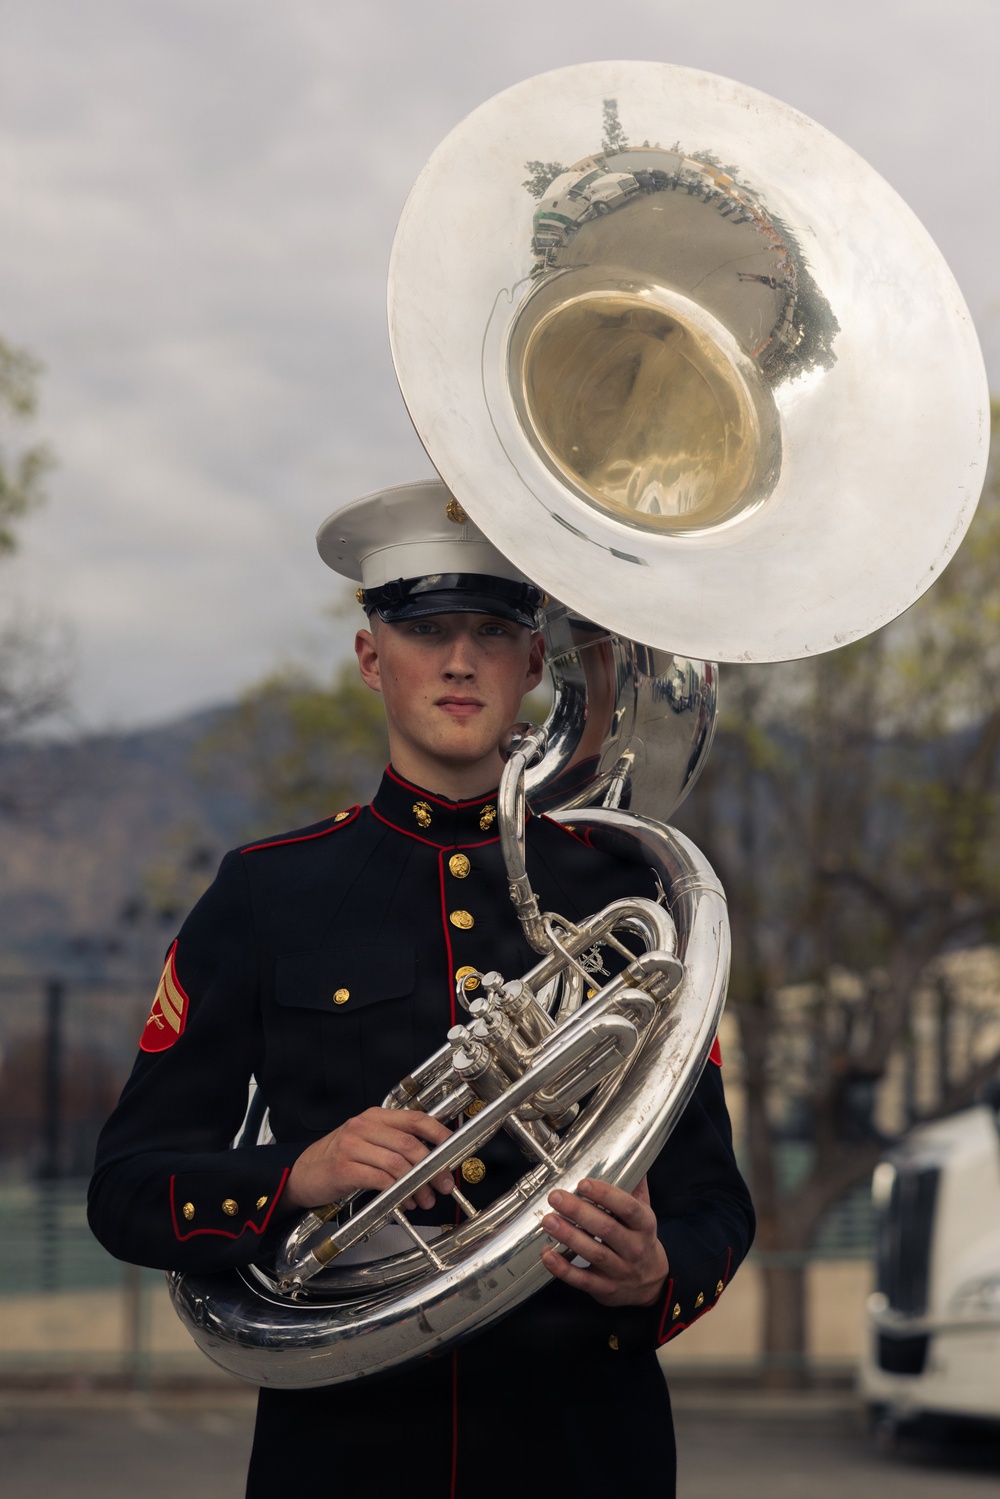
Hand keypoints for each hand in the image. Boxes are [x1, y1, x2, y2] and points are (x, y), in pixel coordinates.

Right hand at [285, 1107, 453, 1211]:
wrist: (301, 1174)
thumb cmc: (337, 1159)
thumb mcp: (366, 1142)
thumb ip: (394, 1145)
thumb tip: (432, 1160)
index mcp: (375, 1117)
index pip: (415, 1118)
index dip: (438, 1132)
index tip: (454, 1149)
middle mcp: (364, 1126)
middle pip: (410, 1144)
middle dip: (432, 1167)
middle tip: (442, 1185)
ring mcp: (352, 1146)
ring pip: (397, 1163)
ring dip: (416, 1185)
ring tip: (422, 1200)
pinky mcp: (344, 1168)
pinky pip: (379, 1179)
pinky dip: (396, 1193)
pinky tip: (402, 1202)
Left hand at [540, 1175, 667, 1307]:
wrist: (652, 1284)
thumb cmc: (641, 1240)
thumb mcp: (644, 1213)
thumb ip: (635, 1186)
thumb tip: (630, 1152)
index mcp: (644, 1225)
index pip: (628, 1208)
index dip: (606, 1195)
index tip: (583, 1183)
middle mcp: (634, 1248)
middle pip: (606, 1228)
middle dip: (579, 1212)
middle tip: (555, 1197)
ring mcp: (620, 1271)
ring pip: (593, 1253)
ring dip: (568, 1236)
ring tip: (547, 1220)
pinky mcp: (605, 1289)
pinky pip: (582, 1280)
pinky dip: (563, 1269)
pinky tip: (547, 1254)